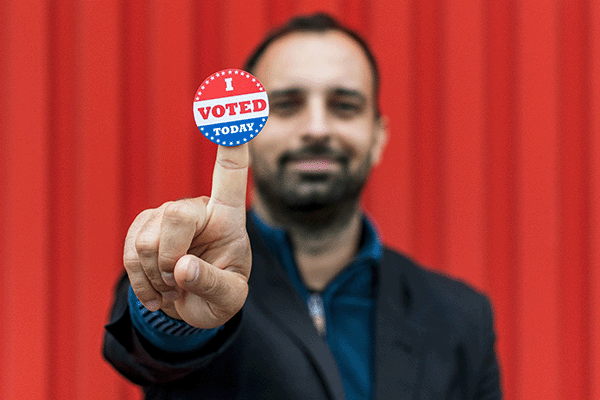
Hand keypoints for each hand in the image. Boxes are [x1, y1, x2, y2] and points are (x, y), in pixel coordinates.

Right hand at [123, 145, 250, 328]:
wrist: (192, 307)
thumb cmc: (220, 297)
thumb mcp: (228, 299)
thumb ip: (211, 284)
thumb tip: (182, 268)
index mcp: (227, 217)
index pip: (231, 171)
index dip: (231, 139)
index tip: (234, 104)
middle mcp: (197, 208)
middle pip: (175, 216)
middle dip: (171, 260)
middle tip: (181, 283)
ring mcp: (166, 216)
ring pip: (146, 242)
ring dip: (157, 277)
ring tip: (174, 286)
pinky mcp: (143, 227)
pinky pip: (129, 254)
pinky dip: (141, 282)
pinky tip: (157, 290)